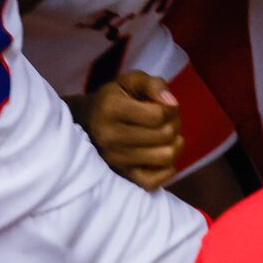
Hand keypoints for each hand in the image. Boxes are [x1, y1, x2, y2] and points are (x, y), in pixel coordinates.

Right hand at [74, 72, 182, 188]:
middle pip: (164, 135)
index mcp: (111, 109)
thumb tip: (172, 104)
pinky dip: (166, 170)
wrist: (87, 120)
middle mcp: (109, 137)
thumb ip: (154, 84)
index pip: (158, 115)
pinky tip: (161, 153)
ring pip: (164, 157)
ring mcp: (114, 159)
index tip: (164, 105)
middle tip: (168, 119)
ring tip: (166, 135)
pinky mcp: (121, 175)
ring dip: (175, 144)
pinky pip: (153, 182)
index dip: (170, 109)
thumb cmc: (115, 97)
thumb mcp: (131, 80)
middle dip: (175, 124)